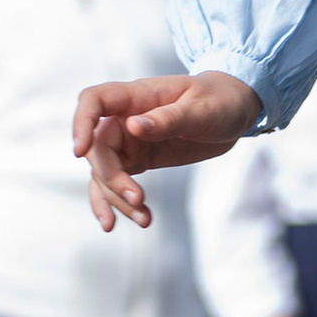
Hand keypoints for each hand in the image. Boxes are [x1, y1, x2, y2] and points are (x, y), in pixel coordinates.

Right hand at [74, 71, 263, 230]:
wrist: (235, 110)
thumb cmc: (220, 100)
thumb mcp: (202, 110)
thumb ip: (168, 119)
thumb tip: (134, 126)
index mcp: (137, 96)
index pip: (94, 101)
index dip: (81, 124)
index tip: (80, 152)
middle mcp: (126, 117)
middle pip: (98, 147)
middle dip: (111, 177)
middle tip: (137, 199)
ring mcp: (130, 140)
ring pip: (105, 172)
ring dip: (117, 198)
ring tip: (143, 219)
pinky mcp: (139, 159)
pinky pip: (117, 182)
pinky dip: (120, 203)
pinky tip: (136, 220)